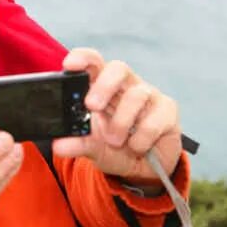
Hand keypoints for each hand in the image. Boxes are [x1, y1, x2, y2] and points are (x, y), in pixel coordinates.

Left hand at [53, 48, 182, 183]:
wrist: (143, 168)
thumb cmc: (114, 147)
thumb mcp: (93, 148)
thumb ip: (77, 143)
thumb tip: (58, 145)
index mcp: (102, 86)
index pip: (93, 62)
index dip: (83, 58)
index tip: (69, 65)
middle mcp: (126, 85)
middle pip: (118, 68)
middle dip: (104, 85)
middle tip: (92, 106)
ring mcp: (149, 95)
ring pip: (136, 95)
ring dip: (121, 122)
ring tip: (114, 141)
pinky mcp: (168, 110)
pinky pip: (155, 118)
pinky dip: (142, 137)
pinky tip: (136, 146)